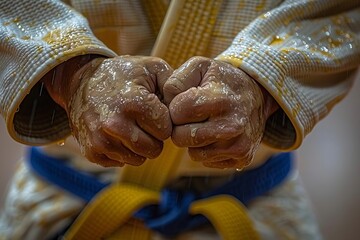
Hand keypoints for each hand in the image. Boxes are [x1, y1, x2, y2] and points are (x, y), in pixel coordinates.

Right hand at [45, 56, 172, 166]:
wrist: (82, 81)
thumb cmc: (124, 75)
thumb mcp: (152, 68)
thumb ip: (175, 86)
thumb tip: (186, 109)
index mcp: (134, 104)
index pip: (166, 131)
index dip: (164, 121)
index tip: (154, 109)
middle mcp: (115, 125)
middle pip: (154, 150)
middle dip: (154, 136)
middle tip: (143, 119)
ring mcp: (101, 141)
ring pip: (138, 159)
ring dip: (140, 146)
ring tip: (131, 125)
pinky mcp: (92, 152)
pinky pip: (121, 163)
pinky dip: (123, 151)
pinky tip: (117, 133)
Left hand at [164, 57, 275, 168]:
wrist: (257, 95)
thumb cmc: (221, 80)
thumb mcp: (200, 67)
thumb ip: (176, 81)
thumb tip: (166, 104)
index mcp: (220, 99)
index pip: (178, 113)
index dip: (175, 107)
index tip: (185, 101)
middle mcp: (232, 126)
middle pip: (181, 138)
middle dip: (181, 126)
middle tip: (194, 115)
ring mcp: (239, 145)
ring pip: (193, 153)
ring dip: (193, 140)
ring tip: (206, 124)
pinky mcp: (241, 159)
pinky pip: (206, 161)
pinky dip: (207, 150)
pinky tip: (216, 135)